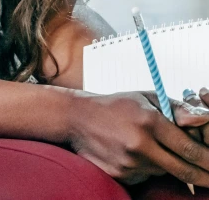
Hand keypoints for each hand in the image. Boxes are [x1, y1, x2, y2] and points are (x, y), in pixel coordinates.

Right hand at [68, 90, 208, 185]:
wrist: (77, 118)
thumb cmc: (116, 105)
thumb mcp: (146, 98)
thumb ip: (176, 109)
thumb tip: (202, 121)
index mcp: (149, 121)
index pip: (188, 148)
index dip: (207, 159)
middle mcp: (139, 144)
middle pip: (182, 169)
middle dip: (202, 176)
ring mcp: (129, 162)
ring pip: (163, 171)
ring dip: (165, 164)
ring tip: (146, 144)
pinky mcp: (120, 175)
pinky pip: (144, 176)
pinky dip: (145, 168)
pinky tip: (131, 152)